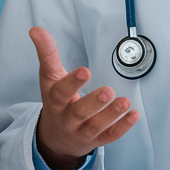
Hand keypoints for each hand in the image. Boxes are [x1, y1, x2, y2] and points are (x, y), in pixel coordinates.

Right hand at [30, 26, 139, 169]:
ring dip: (111, 115)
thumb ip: (47, 54)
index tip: (85, 70)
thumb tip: (36, 30)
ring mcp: (81, 131)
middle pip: (78, 113)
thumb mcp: (49, 78)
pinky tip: (134, 115)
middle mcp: (67, 118)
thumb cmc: (56, 101)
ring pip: (95, 126)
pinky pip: (109, 136)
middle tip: (108, 91)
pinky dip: (122, 127)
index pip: (60, 92)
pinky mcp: (96, 140)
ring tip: (124, 101)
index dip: (72, 82)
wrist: (55, 138)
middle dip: (93, 103)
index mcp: (55, 100)